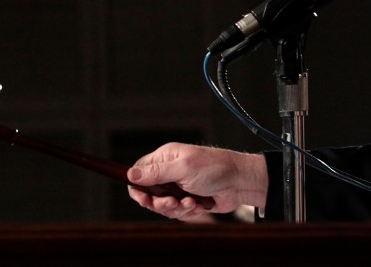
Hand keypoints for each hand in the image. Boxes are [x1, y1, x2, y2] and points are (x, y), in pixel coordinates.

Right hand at [127, 142, 267, 220]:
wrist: (239, 183)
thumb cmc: (215, 168)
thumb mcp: (183, 168)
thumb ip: (156, 172)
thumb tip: (131, 174)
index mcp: (165, 158)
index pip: (139, 172)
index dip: (137, 188)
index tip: (144, 199)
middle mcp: (169, 172)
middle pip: (149, 194)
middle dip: (161, 202)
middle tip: (173, 201)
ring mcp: (178, 187)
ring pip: (163, 207)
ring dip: (176, 208)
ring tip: (191, 202)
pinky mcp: (187, 200)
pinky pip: (177, 213)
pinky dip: (187, 212)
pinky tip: (198, 205)